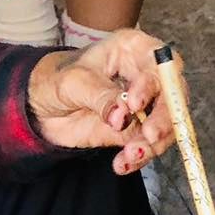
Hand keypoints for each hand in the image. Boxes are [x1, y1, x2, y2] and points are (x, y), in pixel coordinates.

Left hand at [27, 31, 179, 174]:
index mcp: (133, 49)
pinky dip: (140, 158)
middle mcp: (145, 74)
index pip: (161, 62)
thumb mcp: (74, 83)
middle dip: (165, 119)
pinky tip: (123, 164)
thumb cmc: (57, 80)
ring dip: (152, 144)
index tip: (136, 103)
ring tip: (130, 156)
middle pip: (173, 95)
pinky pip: (149, 145)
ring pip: (166, 124)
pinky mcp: (137, 129)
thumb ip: (100, 96)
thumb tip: (123, 116)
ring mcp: (145, 104)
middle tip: (149, 136)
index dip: (156, 83)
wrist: (41, 107)